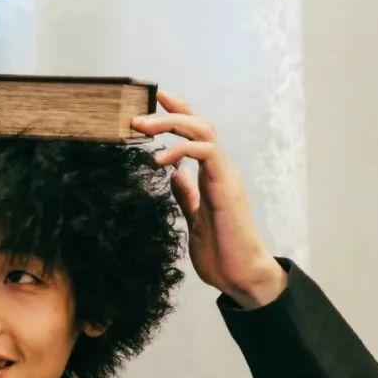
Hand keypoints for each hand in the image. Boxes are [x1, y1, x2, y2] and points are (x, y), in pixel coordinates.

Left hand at [131, 87, 286, 306]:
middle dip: (167, 114)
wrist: (241, 277)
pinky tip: (161, 160)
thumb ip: (187, 196)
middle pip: (197, 124)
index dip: (176, 115)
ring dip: (171, 124)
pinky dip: (182, 149)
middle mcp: (220, 170)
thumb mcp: (195, 220)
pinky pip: (206, 153)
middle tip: (137, 116)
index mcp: (212, 176)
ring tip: (143, 128)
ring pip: (202, 131)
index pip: (194, 135)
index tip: (154, 101)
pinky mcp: (226, 187)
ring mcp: (225, 176)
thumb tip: (176, 175)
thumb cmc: (221, 254)